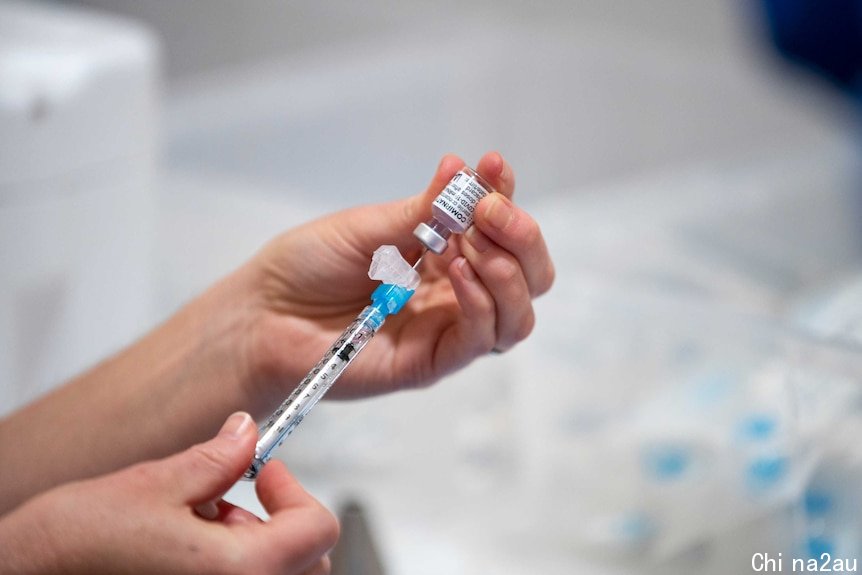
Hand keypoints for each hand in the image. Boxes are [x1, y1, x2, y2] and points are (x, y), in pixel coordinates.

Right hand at [0, 413, 337, 574]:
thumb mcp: (153, 485)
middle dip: (279, 521)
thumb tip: (247, 433)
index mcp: (241, 574)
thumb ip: (217, 459)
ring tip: (193, 523)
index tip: (265, 472)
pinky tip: (182, 549)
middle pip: (306, 562)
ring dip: (252, 545)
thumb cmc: (70, 551)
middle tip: (234, 497)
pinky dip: (231, 567)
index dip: (295, 490)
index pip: (318, 529)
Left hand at [240, 151, 554, 399]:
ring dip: (508, 273)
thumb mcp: (368, 227)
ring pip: (517, 314)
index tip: (491, 164)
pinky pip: (480, 340)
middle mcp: (455, 292)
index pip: (499, 227)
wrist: (263, 314)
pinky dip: (481, 304)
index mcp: (444, 253)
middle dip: (523, 237)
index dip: (505, 195)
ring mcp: (447, 329)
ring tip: (473, 244)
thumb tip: (461, 168)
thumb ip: (420, 211)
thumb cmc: (307, 265)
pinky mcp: (431, 363)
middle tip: (490, 210)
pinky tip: (457, 273)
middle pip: (528, 275)